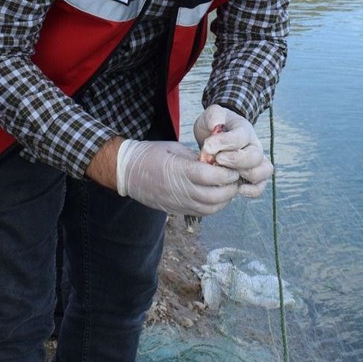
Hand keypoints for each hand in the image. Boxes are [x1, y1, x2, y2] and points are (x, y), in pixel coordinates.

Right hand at [116, 139, 239, 216]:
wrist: (127, 172)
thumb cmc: (150, 155)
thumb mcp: (174, 148)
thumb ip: (196, 158)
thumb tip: (216, 163)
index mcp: (179, 171)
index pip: (210, 177)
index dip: (226, 174)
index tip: (233, 167)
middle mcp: (180, 190)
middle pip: (214, 196)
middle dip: (229, 188)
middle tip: (235, 178)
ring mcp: (178, 203)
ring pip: (209, 208)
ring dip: (224, 200)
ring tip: (228, 188)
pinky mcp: (176, 210)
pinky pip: (200, 213)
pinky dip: (214, 206)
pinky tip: (217, 196)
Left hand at [193, 104, 273, 197]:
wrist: (218, 134)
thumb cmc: (215, 125)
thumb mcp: (211, 115)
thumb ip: (213, 116)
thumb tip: (215, 126)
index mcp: (244, 129)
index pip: (241, 136)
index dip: (225, 142)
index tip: (207, 146)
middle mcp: (254, 145)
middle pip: (255, 156)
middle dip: (236, 160)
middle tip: (217, 160)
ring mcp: (256, 161)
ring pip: (264, 171)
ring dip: (247, 175)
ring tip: (229, 174)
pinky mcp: (254, 176)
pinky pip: (260, 186)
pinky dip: (252, 190)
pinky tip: (237, 189)